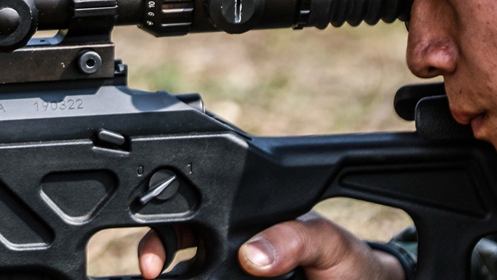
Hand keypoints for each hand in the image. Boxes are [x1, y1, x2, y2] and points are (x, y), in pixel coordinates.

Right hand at [137, 212, 405, 278]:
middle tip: (151, 273)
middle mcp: (228, 259)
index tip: (153, 262)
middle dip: (153, 260)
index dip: (163, 238)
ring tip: (163, 279)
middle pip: (173, 260)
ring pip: (191, 279)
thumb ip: (296, 237)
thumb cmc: (346, 264)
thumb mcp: (329, 243)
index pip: (190, 223)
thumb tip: (253, 254)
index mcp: (243, 226)